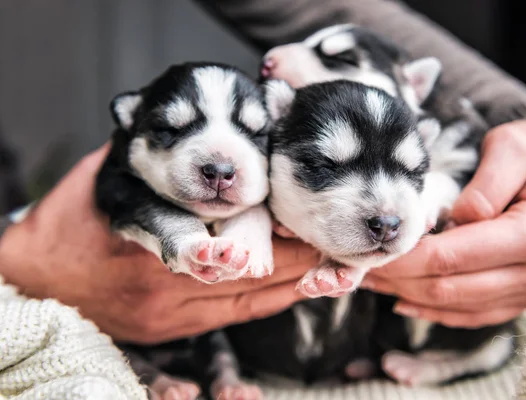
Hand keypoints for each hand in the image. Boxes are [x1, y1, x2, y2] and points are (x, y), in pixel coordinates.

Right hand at [0, 145, 316, 343]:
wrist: (38, 282)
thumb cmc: (73, 218)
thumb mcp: (104, 170)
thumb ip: (149, 149)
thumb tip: (187, 126)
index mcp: (143, 219)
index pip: (225, 219)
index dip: (271, 215)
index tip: (306, 207)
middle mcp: (159, 267)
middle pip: (247, 259)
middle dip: (296, 248)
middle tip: (338, 236)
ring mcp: (168, 304)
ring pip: (249, 292)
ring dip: (294, 277)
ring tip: (336, 265)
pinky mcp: (172, 327)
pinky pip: (237, 315)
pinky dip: (274, 300)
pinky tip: (304, 287)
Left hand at [362, 120, 525, 327]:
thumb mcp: (514, 146)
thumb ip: (486, 183)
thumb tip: (459, 219)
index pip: (452, 257)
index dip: (404, 259)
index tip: (370, 251)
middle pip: (449, 287)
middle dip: (398, 280)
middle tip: (360, 267)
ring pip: (455, 306)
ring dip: (408, 296)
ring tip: (373, 280)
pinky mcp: (521, 298)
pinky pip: (471, 315)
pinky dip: (434, 310)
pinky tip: (403, 299)